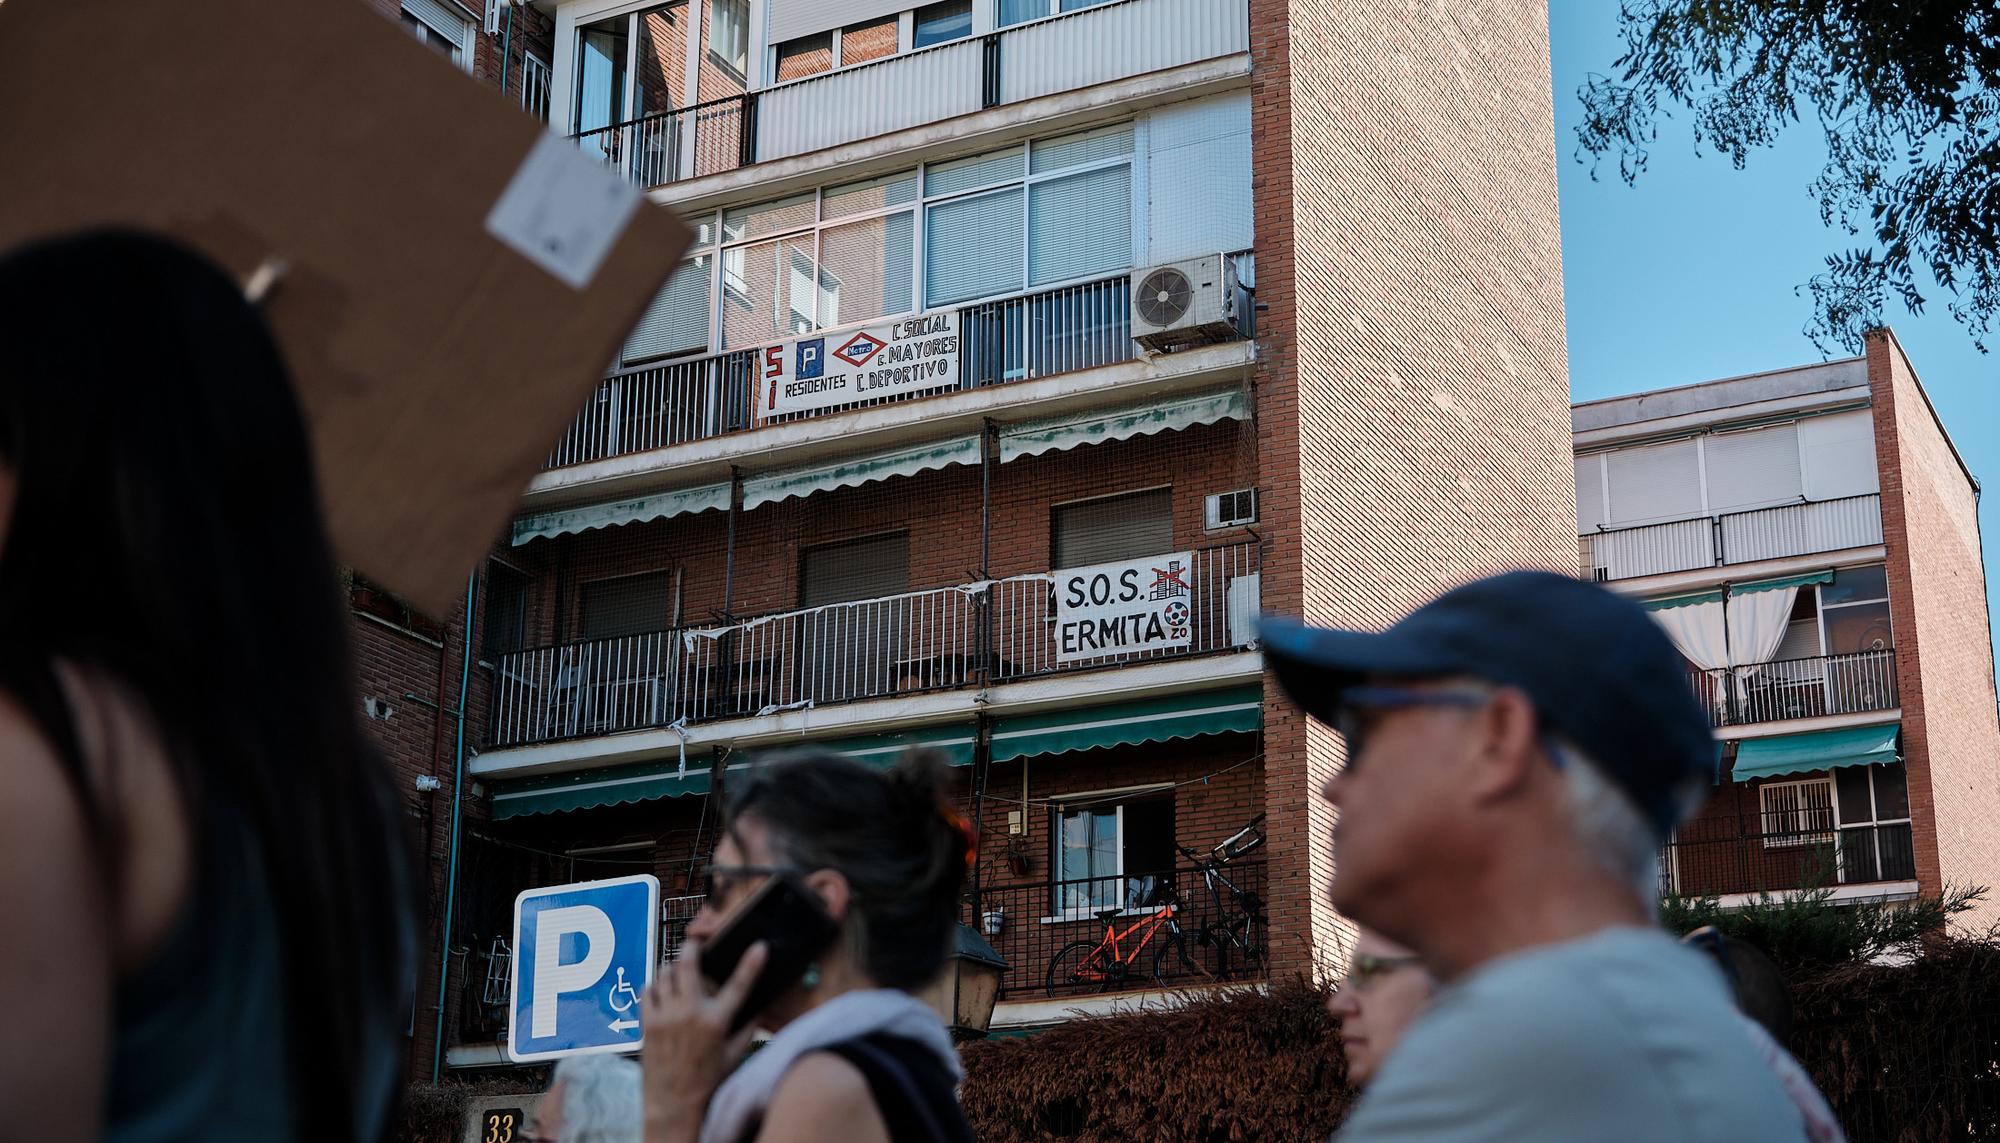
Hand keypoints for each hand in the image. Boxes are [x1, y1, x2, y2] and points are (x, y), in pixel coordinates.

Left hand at [640, 937, 767, 1142]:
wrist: (673, 1104)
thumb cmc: (706, 1081)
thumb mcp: (734, 1055)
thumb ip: (747, 1029)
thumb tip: (758, 1008)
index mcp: (716, 1022)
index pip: (739, 985)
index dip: (751, 963)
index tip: (760, 947)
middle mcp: (690, 1014)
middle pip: (687, 964)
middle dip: (692, 947)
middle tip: (695, 944)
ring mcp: (666, 1017)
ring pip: (664, 973)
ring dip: (672, 968)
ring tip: (678, 973)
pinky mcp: (648, 1024)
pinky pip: (647, 991)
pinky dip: (655, 985)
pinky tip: (662, 991)